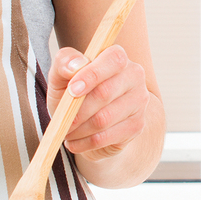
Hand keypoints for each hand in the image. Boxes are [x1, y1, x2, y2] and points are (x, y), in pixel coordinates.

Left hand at [47, 43, 148, 162]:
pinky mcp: (136, 125)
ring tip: (66, 131)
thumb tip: (75, 66)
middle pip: (105, 93)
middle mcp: (134, 75)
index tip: (71, 91)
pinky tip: (75, 141)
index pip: (113, 60)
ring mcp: (139, 101)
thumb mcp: (62, 75)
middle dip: (77, 110)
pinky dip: (84, 142)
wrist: (91, 120)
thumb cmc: (74, 92)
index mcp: (117, 57)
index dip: (91, 75)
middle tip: (61, 119)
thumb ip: (64, 62)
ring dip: (78, 129)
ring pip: (103, 119)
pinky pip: (105, 137)